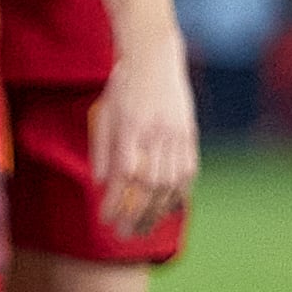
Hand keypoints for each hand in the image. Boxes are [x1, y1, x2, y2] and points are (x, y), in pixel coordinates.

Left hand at [88, 43, 199, 239]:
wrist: (155, 57)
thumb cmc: (123, 87)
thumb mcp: (104, 114)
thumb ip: (102, 150)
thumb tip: (103, 184)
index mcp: (131, 129)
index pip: (124, 176)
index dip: (115, 202)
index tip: (105, 219)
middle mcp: (156, 135)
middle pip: (149, 187)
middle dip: (136, 215)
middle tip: (124, 234)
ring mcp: (176, 135)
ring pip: (170, 183)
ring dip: (157, 211)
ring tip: (144, 229)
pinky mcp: (190, 134)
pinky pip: (188, 172)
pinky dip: (178, 194)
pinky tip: (168, 208)